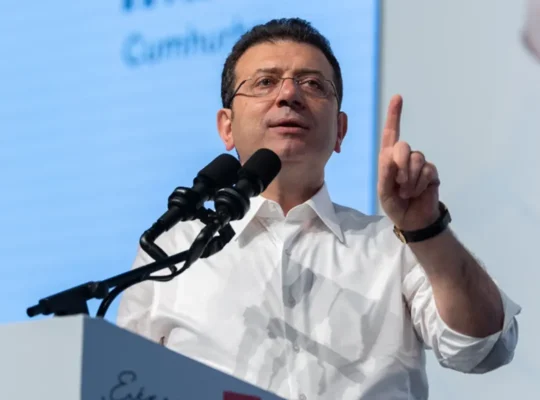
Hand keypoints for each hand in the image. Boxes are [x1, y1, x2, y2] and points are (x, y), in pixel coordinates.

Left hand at [378, 95, 440, 230]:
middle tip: (399, 182)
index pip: (391, 134)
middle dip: (400, 164)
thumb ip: (385, 173)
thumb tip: (392, 155)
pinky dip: (419, 184)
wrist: (413, 219)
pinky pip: (427, 171)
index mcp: (389, 159)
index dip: (394, 116)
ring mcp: (420, 164)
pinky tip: (417, 192)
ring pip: (416, 159)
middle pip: (403, 146)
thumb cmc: (394, 204)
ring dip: (410, 179)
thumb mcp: (384, 191)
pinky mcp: (431, 172)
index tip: (398, 97)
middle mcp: (404, 157)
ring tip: (407, 192)